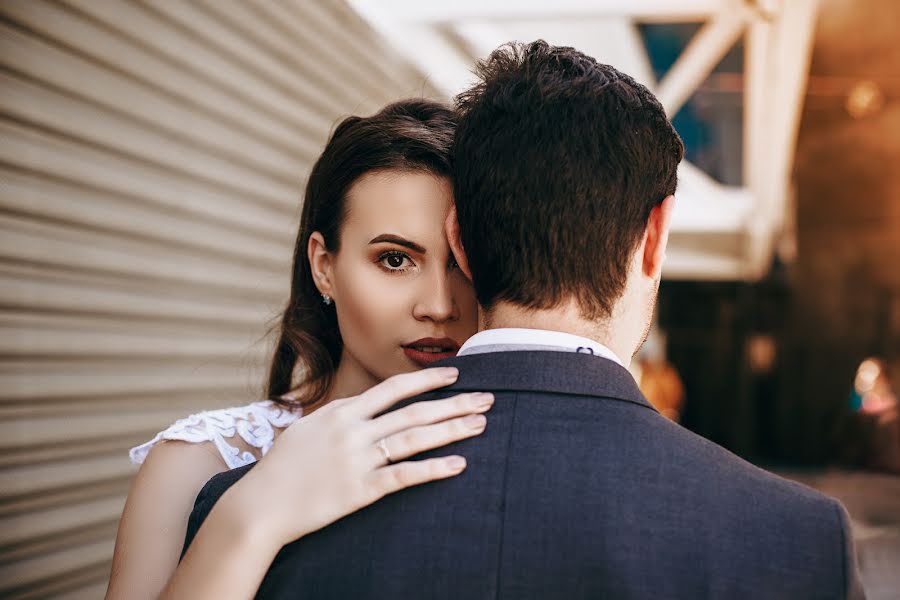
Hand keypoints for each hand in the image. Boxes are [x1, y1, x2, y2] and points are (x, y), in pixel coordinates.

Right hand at [228, 367, 491, 547]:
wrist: (259, 505)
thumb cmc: (281, 468)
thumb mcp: (307, 429)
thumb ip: (338, 416)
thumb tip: (360, 406)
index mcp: (341, 412)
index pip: (393, 389)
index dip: (427, 380)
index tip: (455, 375)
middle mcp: (352, 431)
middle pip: (413, 411)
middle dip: (454, 403)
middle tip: (487, 398)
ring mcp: (357, 460)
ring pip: (414, 439)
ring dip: (451, 430)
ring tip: (480, 425)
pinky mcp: (360, 490)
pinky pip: (404, 476)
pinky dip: (433, 469)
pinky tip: (458, 465)